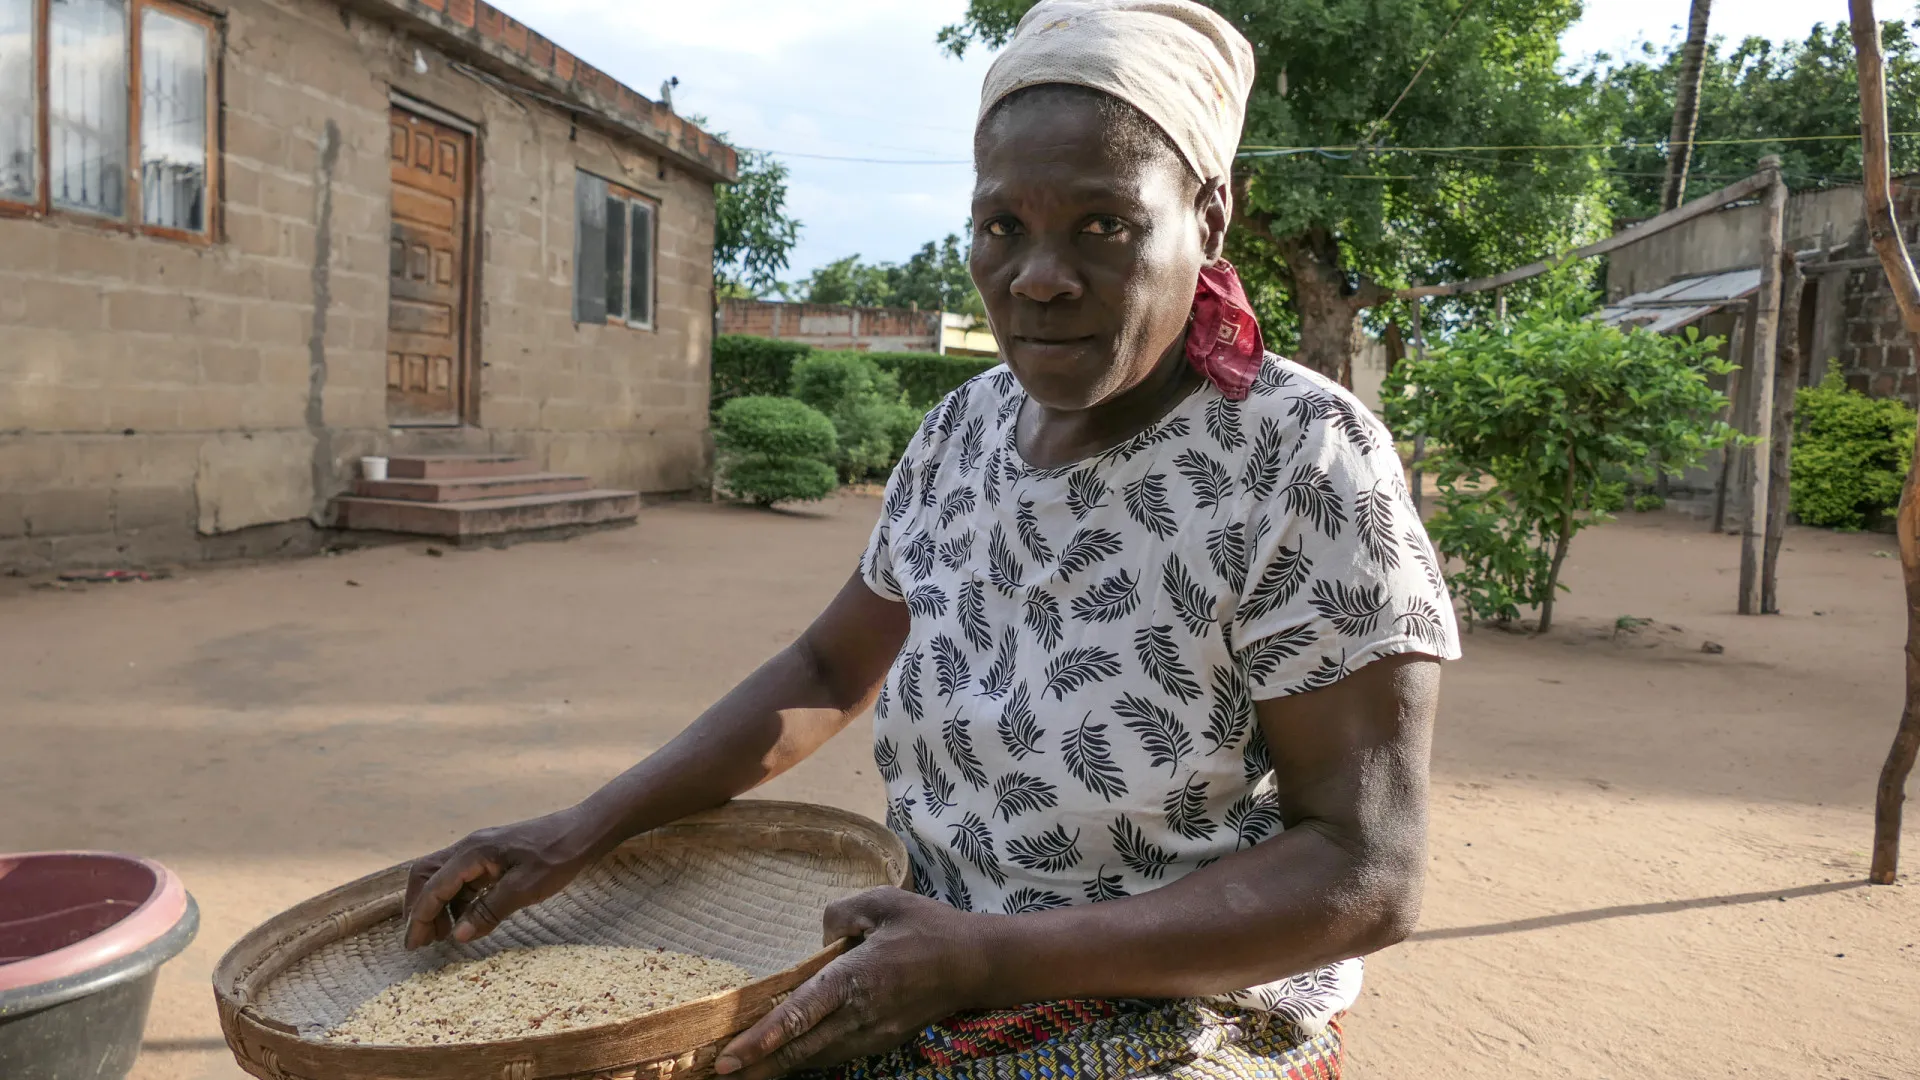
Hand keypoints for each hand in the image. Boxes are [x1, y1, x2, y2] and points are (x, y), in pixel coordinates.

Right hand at [402, 807, 602, 949]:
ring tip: (442, 937)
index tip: (413, 946)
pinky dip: (456, 901)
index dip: (420, 918)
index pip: (433, 887)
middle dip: (418, 908)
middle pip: (425, 876)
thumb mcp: (525, 889)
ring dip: (436, 906)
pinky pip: (463, 879)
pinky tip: (465, 921)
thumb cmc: (558, 856)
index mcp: (473, 852)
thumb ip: (489, 911)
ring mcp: (480, 851)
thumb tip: (457, 936)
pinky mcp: (491, 857)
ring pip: (442, 878)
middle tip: (421, 942)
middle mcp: (469, 848)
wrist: (584, 831)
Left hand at [715, 888, 991, 1079]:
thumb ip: (840, 914)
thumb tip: (818, 938)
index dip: (759, 1042)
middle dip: (758, 1069)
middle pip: (798, 1052)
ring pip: (816, 1058)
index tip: (727, 1060)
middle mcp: (860, 1016)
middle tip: (716, 1075)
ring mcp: (873, 1035)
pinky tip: (787, 1057)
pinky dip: (807, 1058)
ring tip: (745, 1071)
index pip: (797, 1016)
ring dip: (779, 1066)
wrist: (976, 965)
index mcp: (855, 979)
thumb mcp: (883, 901)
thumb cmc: (928, 927)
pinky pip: (836, 1054)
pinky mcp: (882, 1042)